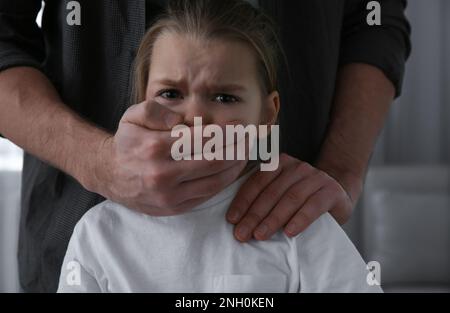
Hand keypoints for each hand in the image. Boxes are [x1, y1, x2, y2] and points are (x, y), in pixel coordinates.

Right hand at [92, 100, 246, 214]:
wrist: (108, 174)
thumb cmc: (127, 141)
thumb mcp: (133, 115)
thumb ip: (158, 110)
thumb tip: (183, 118)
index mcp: (154, 148)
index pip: (203, 140)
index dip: (227, 133)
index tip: (242, 126)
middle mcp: (162, 174)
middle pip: (214, 162)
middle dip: (237, 149)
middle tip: (251, 140)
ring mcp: (168, 196)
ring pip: (214, 182)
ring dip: (235, 168)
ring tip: (245, 154)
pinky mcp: (172, 209)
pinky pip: (206, 196)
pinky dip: (222, 183)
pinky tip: (231, 170)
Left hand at [226, 153, 358, 241]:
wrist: (336, 196)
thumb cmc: (301, 198)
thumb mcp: (281, 192)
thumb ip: (262, 196)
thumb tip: (236, 219)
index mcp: (280, 163)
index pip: (258, 182)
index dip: (243, 201)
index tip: (232, 219)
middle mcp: (298, 167)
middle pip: (272, 192)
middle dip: (254, 215)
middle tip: (242, 233)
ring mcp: (316, 177)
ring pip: (291, 199)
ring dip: (273, 219)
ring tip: (260, 235)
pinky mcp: (332, 191)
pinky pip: (313, 206)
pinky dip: (300, 220)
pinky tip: (289, 232)